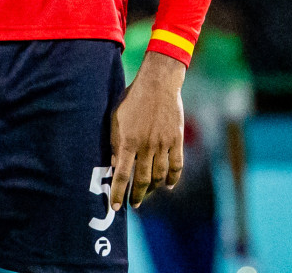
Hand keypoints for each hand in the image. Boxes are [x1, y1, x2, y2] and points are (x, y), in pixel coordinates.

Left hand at [109, 51, 185, 210]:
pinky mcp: (176, 140)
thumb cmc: (133, 99)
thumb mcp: (116, 119)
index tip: (115, 208)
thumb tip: (116, 165)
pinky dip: (173, 178)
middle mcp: (146, 147)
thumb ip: (115, 143)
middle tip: (133, 204)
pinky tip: (169, 185)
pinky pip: (176, 165)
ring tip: (147, 194)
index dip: (118, 194)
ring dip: (152, 189)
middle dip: (136, 196)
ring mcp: (163, 145)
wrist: (158, 84)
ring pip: (159, 176)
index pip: (122, 176)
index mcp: (128, 142)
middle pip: (142, 180)